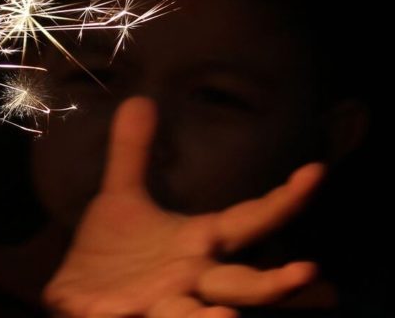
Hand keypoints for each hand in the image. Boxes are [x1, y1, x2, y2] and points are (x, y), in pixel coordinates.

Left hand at [43, 97, 324, 316]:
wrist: (79, 296)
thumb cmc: (112, 254)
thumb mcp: (121, 198)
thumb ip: (132, 153)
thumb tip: (138, 98)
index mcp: (198, 245)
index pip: (251, 221)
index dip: (284, 199)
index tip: (315, 172)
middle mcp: (195, 280)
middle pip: (244, 285)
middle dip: (276, 284)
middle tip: (309, 273)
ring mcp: (168, 305)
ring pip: (204, 316)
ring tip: (227, 317)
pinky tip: (181, 317)